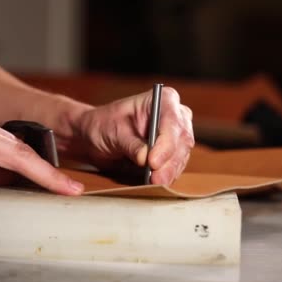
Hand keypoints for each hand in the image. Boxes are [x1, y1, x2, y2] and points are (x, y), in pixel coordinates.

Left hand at [74, 87, 193, 183]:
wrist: (99, 135)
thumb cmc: (105, 124)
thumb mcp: (114, 131)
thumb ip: (131, 144)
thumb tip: (145, 158)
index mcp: (163, 99)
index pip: (172, 121)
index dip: (166, 142)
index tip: (153, 161)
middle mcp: (175, 115)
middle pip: (182, 140)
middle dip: (170, 161)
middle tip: (156, 178)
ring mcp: (176, 135)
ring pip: (181, 155)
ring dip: (169, 171)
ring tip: (154, 182)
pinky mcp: (173, 153)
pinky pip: (176, 166)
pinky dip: (167, 175)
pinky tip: (156, 182)